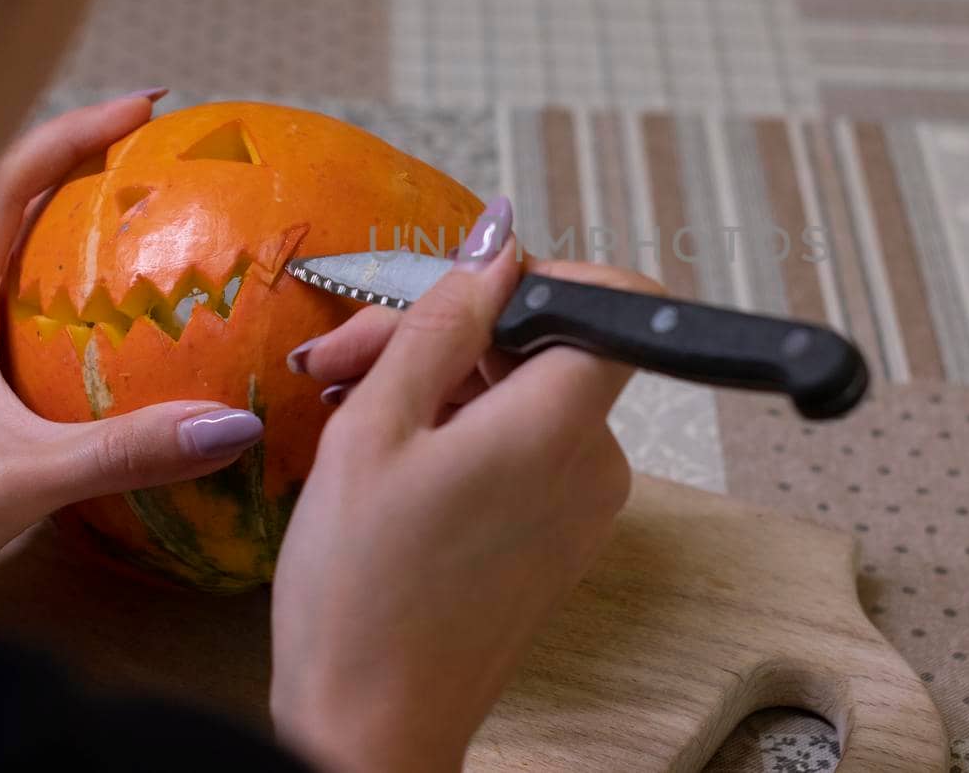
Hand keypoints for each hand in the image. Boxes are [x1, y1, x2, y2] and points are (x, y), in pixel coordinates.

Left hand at [0, 92, 263, 624]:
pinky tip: (120, 331)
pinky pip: (23, 318)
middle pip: (6, 208)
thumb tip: (236, 424)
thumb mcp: (18, 485)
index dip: (71, 134)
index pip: (3, 189)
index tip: (144, 108)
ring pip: (13, 263)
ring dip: (72, 227)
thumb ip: (126, 451)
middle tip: (155, 151)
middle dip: (78, 164)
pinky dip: (75, 297)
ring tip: (146, 218)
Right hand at [269, 200, 653, 772]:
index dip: (548, 277)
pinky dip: (462, 434)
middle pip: (549, 347)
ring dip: (442, 384)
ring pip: (527, 397)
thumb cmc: (360, 588)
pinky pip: (526, 450)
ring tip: (348, 405)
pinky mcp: (560, 538)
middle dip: (452, 334)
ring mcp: (583, 505)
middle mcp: (595, 460)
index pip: (620, 304)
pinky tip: (387, 454)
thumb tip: (499, 243)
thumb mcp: (376, 429)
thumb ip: (442, 324)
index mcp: (560, 424)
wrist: (370, 729)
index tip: (466, 291)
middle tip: (348, 357)